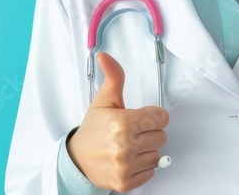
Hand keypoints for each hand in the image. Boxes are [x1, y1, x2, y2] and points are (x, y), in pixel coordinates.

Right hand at [67, 52, 168, 191]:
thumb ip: (113, 77)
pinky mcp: (126, 182)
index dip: (152, 116)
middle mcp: (124, 146)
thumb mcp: (104, 101)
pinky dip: (142, 167)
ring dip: (146, 151)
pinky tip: (128, 160)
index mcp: (122, 123)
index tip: (141, 118)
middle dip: (149, 133)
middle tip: (132, 132)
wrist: (78, 159)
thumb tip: (106, 56)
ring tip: (129, 146)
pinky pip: (151, 172)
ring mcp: (125, 166)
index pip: (161, 118)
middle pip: (161, 136)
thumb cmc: (94, 130)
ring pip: (157, 155)